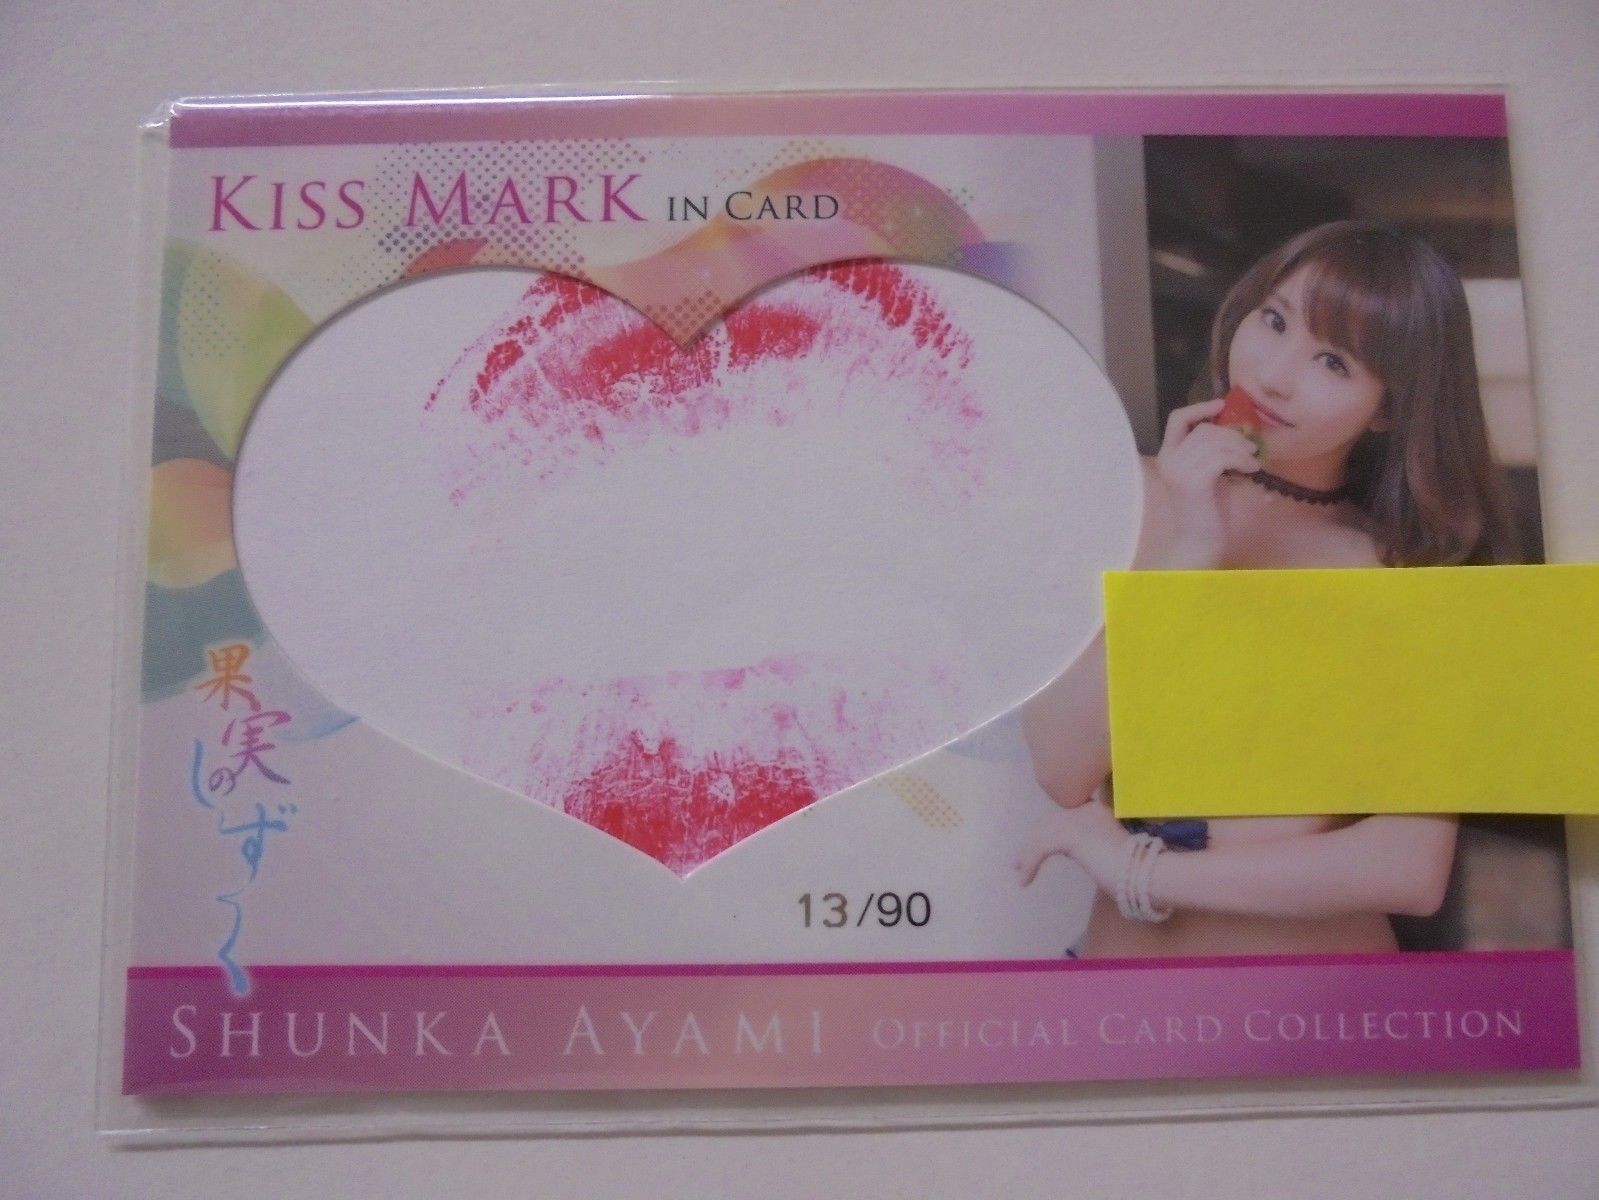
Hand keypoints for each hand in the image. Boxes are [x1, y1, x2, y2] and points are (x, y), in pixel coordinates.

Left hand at [1015, 801, 1131, 896]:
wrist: (1147, 872)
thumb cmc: (1138, 871)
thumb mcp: (1113, 855)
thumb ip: (1096, 849)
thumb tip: (1083, 856)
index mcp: (1098, 811)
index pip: (1065, 818)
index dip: (1048, 833)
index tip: (1039, 849)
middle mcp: (1087, 809)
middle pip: (1050, 823)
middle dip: (1033, 842)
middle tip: (1020, 862)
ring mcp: (1079, 819)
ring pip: (1043, 834)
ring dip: (1029, 854)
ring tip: (1020, 873)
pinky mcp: (1071, 835)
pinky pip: (1041, 847)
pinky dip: (1030, 863)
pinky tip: (1025, 880)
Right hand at [1151, 398, 1260, 568]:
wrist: (1201, 542)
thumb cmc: (1208, 510)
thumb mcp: (1210, 472)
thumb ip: (1214, 450)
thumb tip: (1236, 428)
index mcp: (1168, 455)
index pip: (1177, 419)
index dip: (1199, 407)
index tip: (1221, 405)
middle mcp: (1168, 460)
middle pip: (1204, 429)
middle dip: (1232, 435)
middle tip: (1251, 448)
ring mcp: (1178, 470)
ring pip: (1215, 441)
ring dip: (1240, 449)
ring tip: (1252, 462)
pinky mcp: (1192, 481)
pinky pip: (1221, 457)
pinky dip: (1241, 460)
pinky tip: (1250, 471)